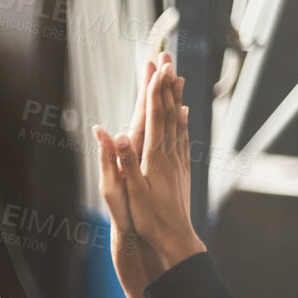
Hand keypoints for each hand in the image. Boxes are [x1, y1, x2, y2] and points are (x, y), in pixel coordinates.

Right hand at [94, 55, 205, 278]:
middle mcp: (170, 153)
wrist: (174, 240)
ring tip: (177, 76)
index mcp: (155, 156)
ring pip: (178, 120)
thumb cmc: (147, 218)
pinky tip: (184, 113)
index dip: (156, 90)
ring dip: (175, 96)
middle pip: (169, 111)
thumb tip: (112, 132)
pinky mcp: (180, 169)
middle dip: (166, 83)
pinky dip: (182, 119)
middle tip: (167, 58)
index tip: (158, 66)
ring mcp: (178, 160)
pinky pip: (182, 136)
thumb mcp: (128, 191)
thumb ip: (122, 160)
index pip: (155, 115)